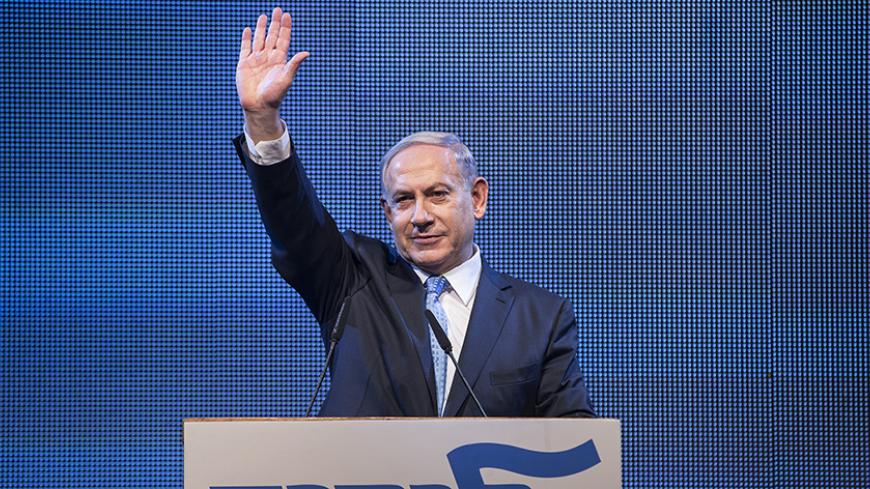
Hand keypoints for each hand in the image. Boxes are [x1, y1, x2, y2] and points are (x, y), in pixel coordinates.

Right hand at [236, 7, 308, 140]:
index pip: (283, 40)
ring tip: (264, 15)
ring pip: (259, 40)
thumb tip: (306, 53)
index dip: (285, 28)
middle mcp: (268, 58)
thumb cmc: (275, 96)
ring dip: (262, 28)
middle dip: (275, 23)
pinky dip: (247, 39)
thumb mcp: (286, 79)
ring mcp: (256, 60)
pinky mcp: (244, 64)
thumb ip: (294, 65)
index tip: (287, 15)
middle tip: (278, 9)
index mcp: (280, 61)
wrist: (259, 106)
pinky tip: (249, 30)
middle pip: (272, 36)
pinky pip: (245, 48)